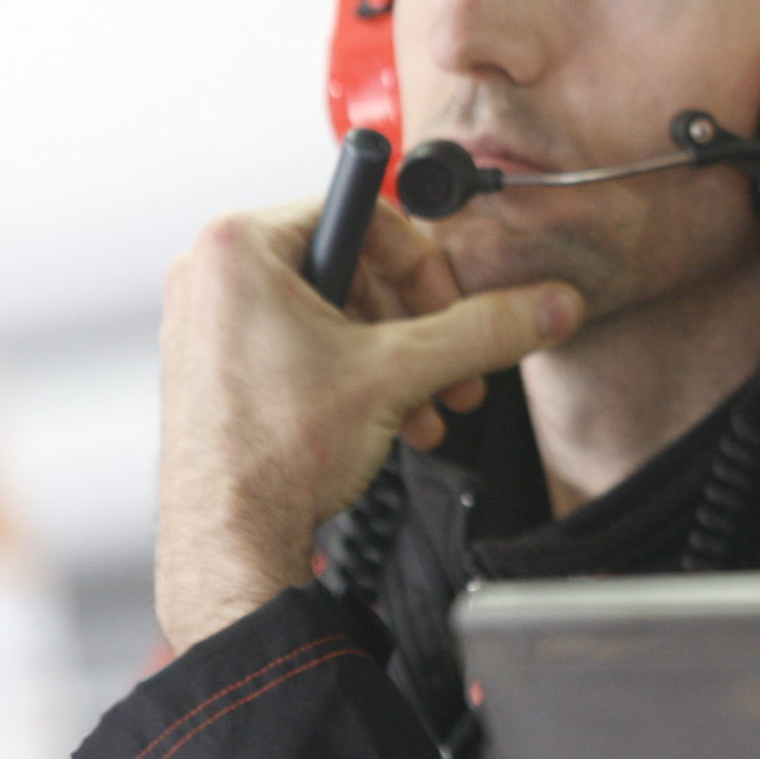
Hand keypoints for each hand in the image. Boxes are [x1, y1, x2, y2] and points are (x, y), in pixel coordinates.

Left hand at [154, 198, 582, 650]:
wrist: (226, 546)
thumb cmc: (269, 456)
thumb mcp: (401, 373)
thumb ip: (485, 329)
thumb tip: (547, 305)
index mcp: (239, 248)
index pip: (364, 213)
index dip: (423, 264)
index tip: (448, 305)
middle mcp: (214, 277)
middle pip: (357, 267)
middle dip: (418, 324)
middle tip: (448, 362)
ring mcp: (212, 325)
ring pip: (337, 312)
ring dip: (399, 357)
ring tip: (424, 402)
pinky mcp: (221, 368)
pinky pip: (307, 345)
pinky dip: (359, 375)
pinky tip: (389, 416)